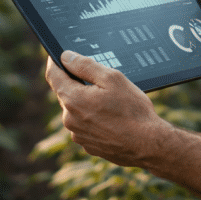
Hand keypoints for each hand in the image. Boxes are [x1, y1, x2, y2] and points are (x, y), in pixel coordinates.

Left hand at [45, 51, 172, 166]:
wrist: (147, 144)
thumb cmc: (133, 111)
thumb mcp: (112, 79)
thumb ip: (85, 66)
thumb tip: (66, 57)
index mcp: (73, 99)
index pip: (53, 75)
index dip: (55, 62)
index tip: (59, 55)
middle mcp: (69, 119)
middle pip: (66, 92)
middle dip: (77, 83)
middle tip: (100, 80)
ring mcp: (77, 134)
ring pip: (76, 109)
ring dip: (87, 101)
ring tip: (112, 102)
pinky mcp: (87, 144)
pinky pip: (85, 125)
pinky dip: (94, 118)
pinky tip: (113, 118)